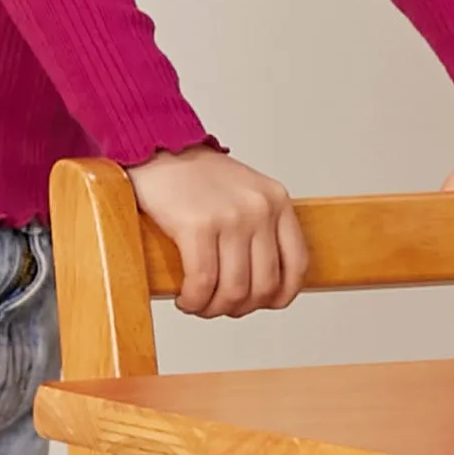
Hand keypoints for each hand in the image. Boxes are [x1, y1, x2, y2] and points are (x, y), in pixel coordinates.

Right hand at [128, 145, 308, 319]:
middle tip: (218, 307)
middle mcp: (260, 209)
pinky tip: (184, 299)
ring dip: (214, 308)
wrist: (155, 145)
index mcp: (278, 201)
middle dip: (240, 307)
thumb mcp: (244, 194)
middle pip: (264, 285)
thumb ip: (259, 228)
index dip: (281, 295)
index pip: (297, 264)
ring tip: (197, 305)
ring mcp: (231, 217)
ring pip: (234, 290)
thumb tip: (262, 284)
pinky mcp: (197, 225)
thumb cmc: (195, 177)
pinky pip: (203, 282)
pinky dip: (194, 300)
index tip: (260, 304)